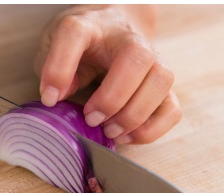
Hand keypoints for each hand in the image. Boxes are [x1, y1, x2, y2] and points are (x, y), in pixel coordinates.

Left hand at [34, 5, 179, 144]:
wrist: (114, 30)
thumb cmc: (84, 43)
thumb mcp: (55, 47)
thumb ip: (52, 67)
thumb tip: (58, 97)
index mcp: (91, 25)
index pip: (76, 34)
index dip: (59, 67)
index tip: (51, 97)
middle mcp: (128, 38)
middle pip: (137, 56)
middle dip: (113, 97)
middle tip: (92, 119)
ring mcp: (153, 59)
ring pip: (162, 80)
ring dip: (136, 114)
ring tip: (111, 130)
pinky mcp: (164, 85)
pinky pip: (172, 108)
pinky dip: (152, 128)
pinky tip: (128, 135)